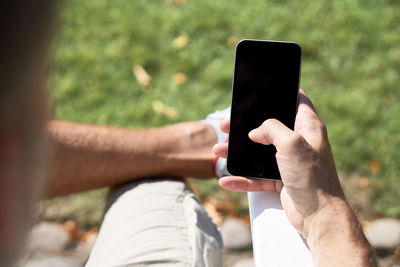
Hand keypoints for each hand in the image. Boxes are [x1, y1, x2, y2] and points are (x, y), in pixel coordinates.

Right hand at [213, 89, 345, 237]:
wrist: (318, 216)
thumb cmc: (312, 178)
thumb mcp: (291, 143)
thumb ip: (271, 129)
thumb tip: (255, 131)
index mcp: (308, 128)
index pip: (297, 101)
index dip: (283, 93)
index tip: (265, 89)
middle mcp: (298, 143)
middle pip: (268, 128)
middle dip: (246, 126)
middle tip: (227, 125)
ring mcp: (288, 162)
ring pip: (258, 153)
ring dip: (238, 153)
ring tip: (218, 151)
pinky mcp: (280, 180)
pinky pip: (256, 177)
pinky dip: (242, 178)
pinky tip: (227, 180)